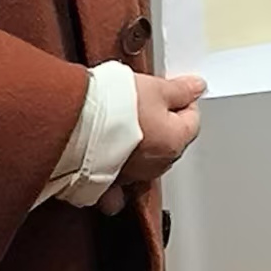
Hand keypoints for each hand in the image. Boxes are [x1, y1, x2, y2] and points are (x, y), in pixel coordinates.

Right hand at [106, 73, 205, 209]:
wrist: (74, 124)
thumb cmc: (115, 107)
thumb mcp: (154, 88)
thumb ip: (180, 90)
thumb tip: (197, 87)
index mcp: (175, 142)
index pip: (193, 120)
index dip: (182, 100)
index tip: (169, 89)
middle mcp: (158, 165)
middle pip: (169, 140)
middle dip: (160, 122)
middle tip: (142, 101)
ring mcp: (133, 176)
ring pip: (144, 158)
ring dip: (138, 142)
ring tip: (119, 120)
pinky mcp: (107, 182)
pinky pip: (118, 179)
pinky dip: (116, 169)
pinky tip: (109, 157)